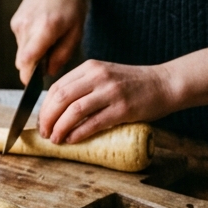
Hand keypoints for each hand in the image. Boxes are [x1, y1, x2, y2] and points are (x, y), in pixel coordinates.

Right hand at [10, 0, 85, 83]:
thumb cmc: (71, 4)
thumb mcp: (76, 31)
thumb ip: (62, 54)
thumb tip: (48, 72)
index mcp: (45, 29)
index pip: (27, 61)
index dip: (28, 77)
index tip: (34, 85)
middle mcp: (27, 26)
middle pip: (22, 61)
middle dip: (33, 67)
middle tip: (50, 61)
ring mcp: (18, 23)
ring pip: (22, 52)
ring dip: (33, 53)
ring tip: (50, 39)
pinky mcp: (15, 21)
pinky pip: (21, 41)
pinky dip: (31, 42)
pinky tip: (42, 31)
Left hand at [38, 60, 177, 143]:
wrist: (165, 83)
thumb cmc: (133, 83)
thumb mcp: (105, 75)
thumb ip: (84, 85)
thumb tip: (57, 108)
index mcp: (90, 68)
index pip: (57, 87)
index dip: (45, 106)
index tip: (42, 121)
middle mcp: (98, 77)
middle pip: (61, 98)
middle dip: (47, 118)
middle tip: (45, 133)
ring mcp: (111, 92)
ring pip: (74, 111)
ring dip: (60, 128)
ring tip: (55, 139)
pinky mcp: (123, 109)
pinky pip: (93, 123)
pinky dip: (78, 133)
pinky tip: (72, 140)